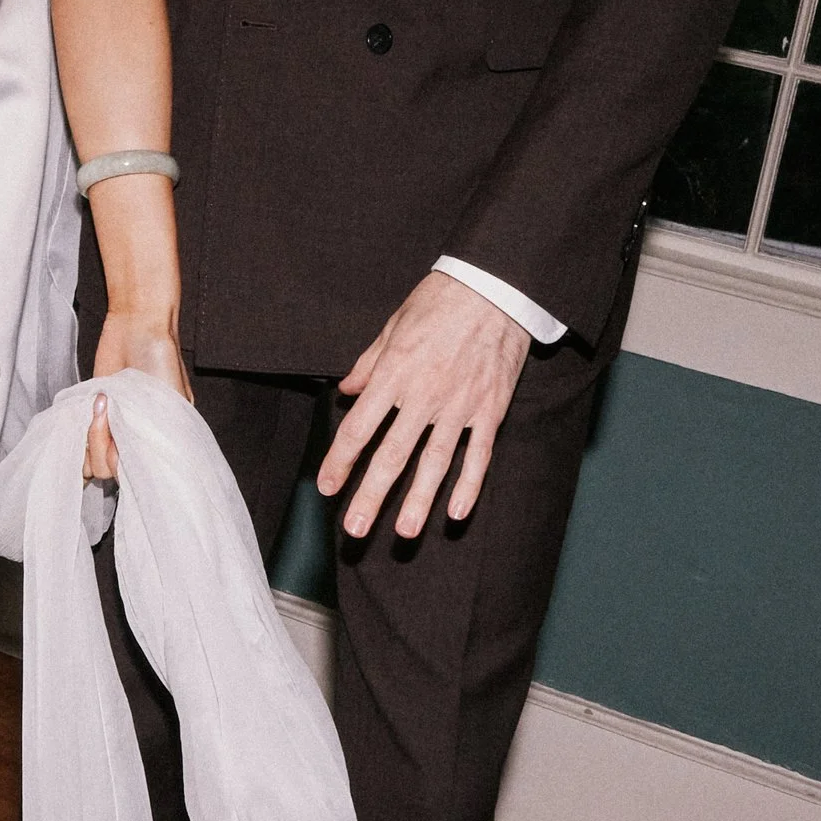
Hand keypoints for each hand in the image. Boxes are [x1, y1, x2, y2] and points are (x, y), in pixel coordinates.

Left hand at [86, 307, 189, 480]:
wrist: (138, 325)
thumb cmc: (161, 357)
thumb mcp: (172, 394)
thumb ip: (161, 428)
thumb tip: (146, 455)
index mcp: (155, 442)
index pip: (134, 475)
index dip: (122, 462)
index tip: (120, 438)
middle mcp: (132, 440)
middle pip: (105, 471)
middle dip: (100, 444)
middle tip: (104, 409)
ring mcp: (110, 428)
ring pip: (88, 459)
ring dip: (87, 436)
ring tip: (98, 404)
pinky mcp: (92, 412)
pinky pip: (76, 437)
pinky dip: (76, 427)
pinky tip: (88, 404)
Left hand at [321, 270, 531, 538]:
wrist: (494, 288)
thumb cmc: (439, 302)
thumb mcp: (392, 326)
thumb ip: (368, 364)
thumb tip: (345, 390)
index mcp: (393, 374)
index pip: (359, 428)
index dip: (340, 461)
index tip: (326, 487)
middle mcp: (423, 395)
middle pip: (392, 455)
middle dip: (371, 495)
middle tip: (355, 530)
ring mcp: (459, 406)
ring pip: (435, 462)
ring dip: (418, 500)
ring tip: (404, 531)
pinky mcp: (489, 409)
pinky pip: (478, 454)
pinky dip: (469, 485)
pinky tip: (456, 512)